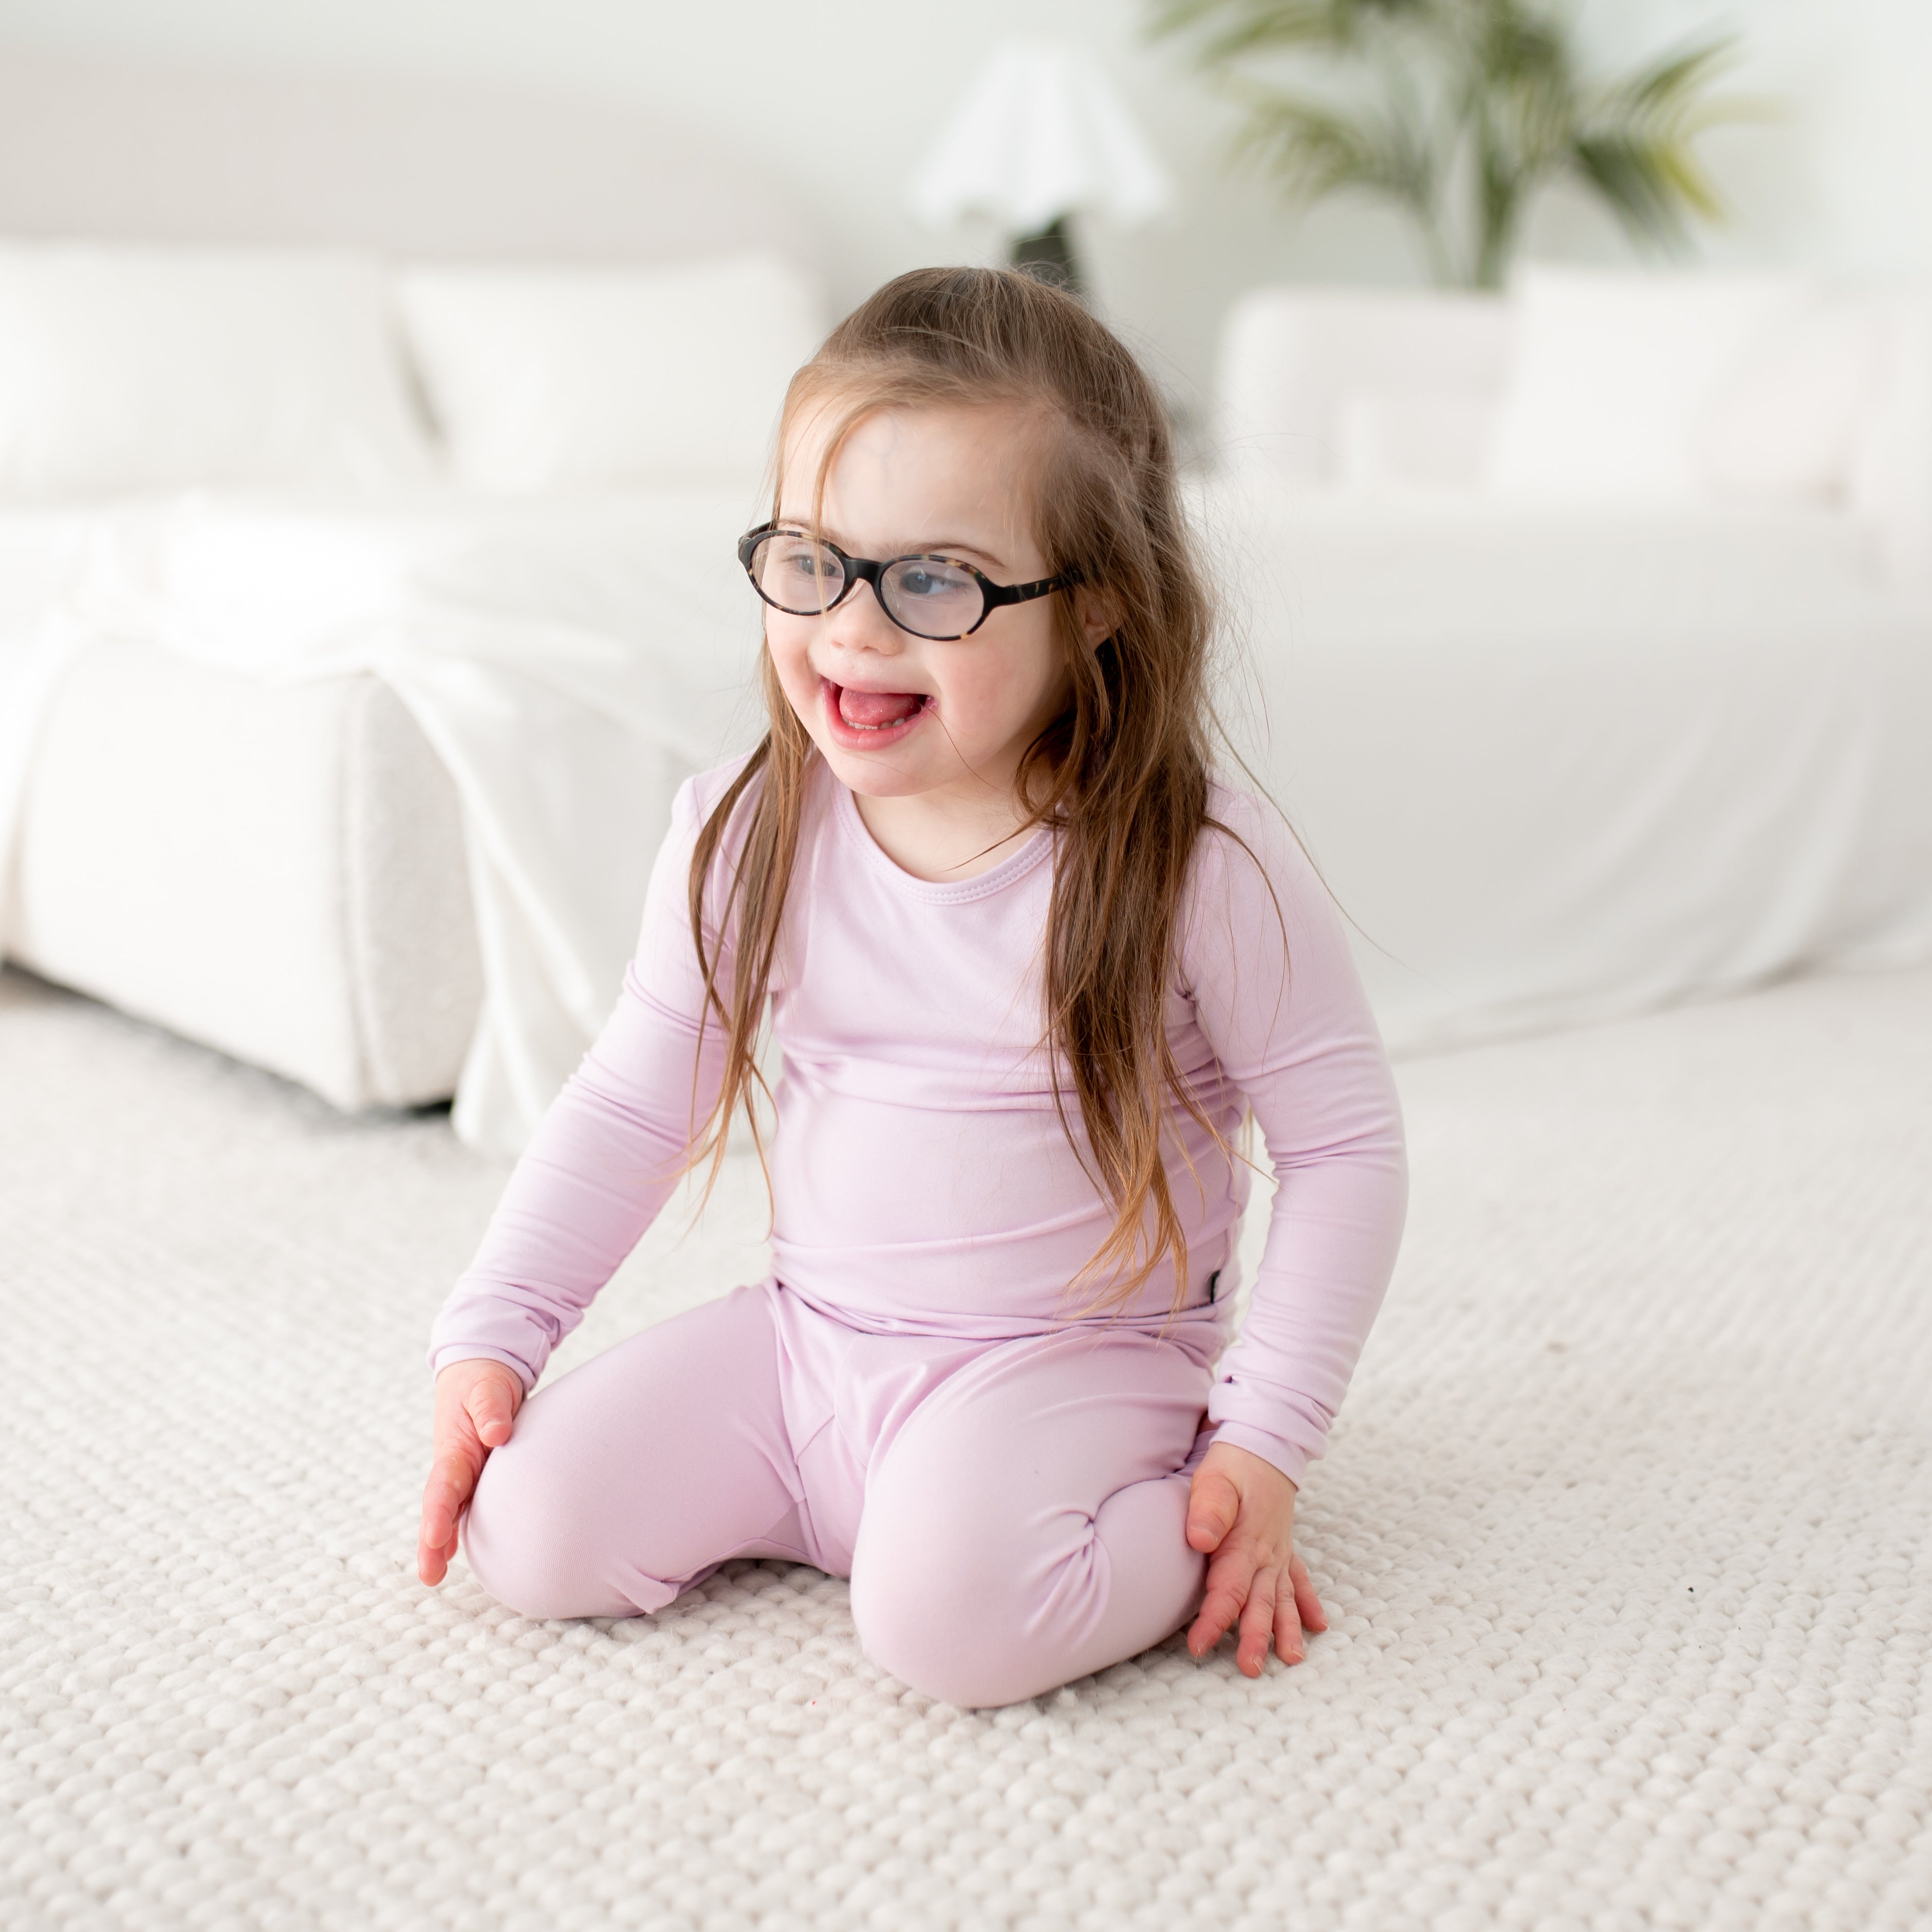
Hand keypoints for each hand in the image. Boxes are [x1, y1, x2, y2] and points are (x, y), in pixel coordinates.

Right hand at [417, 1357, 523, 1585]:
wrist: (481, 1372)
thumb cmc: (485, 1381)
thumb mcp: (488, 1387)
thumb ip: (491, 1408)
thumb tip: (497, 1434)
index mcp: (454, 1449)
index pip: (444, 1486)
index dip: (439, 1513)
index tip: (434, 1538)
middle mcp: (454, 1466)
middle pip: (440, 1508)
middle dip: (431, 1542)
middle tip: (429, 1575)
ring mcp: (464, 1473)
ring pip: (451, 1512)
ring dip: (440, 1543)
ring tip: (433, 1577)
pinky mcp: (477, 1475)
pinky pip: (467, 1505)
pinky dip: (459, 1528)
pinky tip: (453, 1553)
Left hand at [1184, 1439, 1326, 1676]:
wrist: (1265, 1442)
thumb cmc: (1233, 1462)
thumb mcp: (1214, 1478)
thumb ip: (1208, 1509)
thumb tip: (1200, 1539)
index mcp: (1245, 1541)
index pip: (1229, 1588)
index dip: (1214, 1618)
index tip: (1199, 1645)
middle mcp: (1266, 1552)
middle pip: (1260, 1602)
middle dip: (1254, 1637)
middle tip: (1250, 1668)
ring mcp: (1278, 1551)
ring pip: (1283, 1597)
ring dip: (1287, 1629)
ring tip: (1292, 1659)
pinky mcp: (1284, 1546)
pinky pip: (1299, 1578)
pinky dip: (1307, 1602)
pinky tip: (1318, 1625)